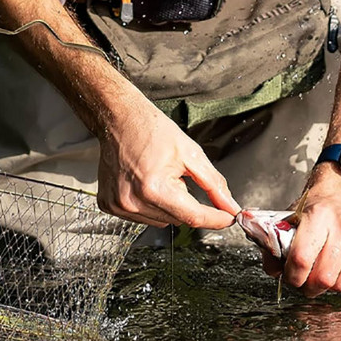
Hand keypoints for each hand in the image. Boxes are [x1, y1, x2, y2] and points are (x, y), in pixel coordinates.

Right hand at [97, 95, 239, 228]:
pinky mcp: (110, 206)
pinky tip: (145, 183)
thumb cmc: (152, 131)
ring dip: (168, 206)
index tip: (228, 218)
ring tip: (158, 177)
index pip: (194, 217)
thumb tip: (229, 206)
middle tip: (178, 176)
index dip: (216, 219)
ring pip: (161, 221)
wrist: (120, 120)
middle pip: (178, 220)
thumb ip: (214, 184)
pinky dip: (150, 205)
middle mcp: (134, 201)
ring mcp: (120, 206)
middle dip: (186, 202)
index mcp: (155, 188)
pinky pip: (142, 217)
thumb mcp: (191, 154)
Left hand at [262, 169, 340, 295]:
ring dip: (329, 287)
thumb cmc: (313, 210)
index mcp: (317, 216)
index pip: (302, 258)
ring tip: (321, 276)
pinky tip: (338, 271)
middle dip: (310, 287)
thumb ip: (276, 246)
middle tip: (305, 283)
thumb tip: (274, 271)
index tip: (291, 278)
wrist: (338, 196)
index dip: (293, 276)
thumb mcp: (289, 221)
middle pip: (324, 276)